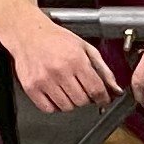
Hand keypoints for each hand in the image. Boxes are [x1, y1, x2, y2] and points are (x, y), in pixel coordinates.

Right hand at [6, 18, 123, 115]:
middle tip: (82, 88)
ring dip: (71, 102)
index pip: (96, 90)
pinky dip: (55, 106)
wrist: (28, 34)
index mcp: (76, 59)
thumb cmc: (57, 39)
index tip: (103, 99)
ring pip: (67, 107)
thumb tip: (115, 90)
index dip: (103, 98)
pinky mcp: (31, 87)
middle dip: (87, 98)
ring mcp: (44, 80)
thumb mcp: (86, 48)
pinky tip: (56, 94)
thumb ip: (103, 70)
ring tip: (67, 88)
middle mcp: (59, 71)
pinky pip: (49, 109)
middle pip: (82, 101)